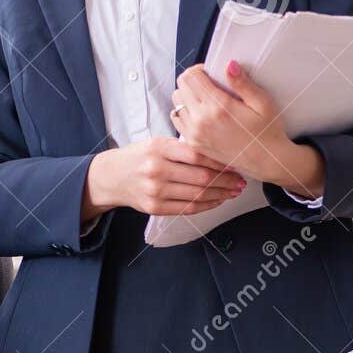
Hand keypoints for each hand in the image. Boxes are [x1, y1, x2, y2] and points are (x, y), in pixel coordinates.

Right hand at [82, 137, 246, 217]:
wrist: (112, 177)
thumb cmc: (139, 157)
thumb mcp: (156, 143)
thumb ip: (182, 147)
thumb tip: (218, 151)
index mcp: (158, 148)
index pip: (197, 154)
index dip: (220, 160)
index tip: (236, 162)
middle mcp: (156, 169)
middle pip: (201, 177)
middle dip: (226, 180)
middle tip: (241, 180)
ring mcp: (155, 191)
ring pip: (197, 195)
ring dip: (221, 194)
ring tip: (234, 190)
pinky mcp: (155, 208)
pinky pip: (188, 209)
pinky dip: (208, 205)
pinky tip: (219, 200)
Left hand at [170, 61, 323, 196]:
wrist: (266, 161)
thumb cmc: (267, 131)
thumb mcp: (262, 103)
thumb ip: (242, 83)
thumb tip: (229, 64)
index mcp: (218, 107)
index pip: (191, 77)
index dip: (200, 69)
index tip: (211, 73)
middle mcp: (201, 120)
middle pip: (181, 86)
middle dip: (193, 80)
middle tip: (209, 84)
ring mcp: (194, 133)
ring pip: (176, 102)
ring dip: (187, 95)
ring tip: (205, 99)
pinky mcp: (193, 143)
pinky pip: (177, 120)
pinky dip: (185, 112)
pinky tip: (201, 113)